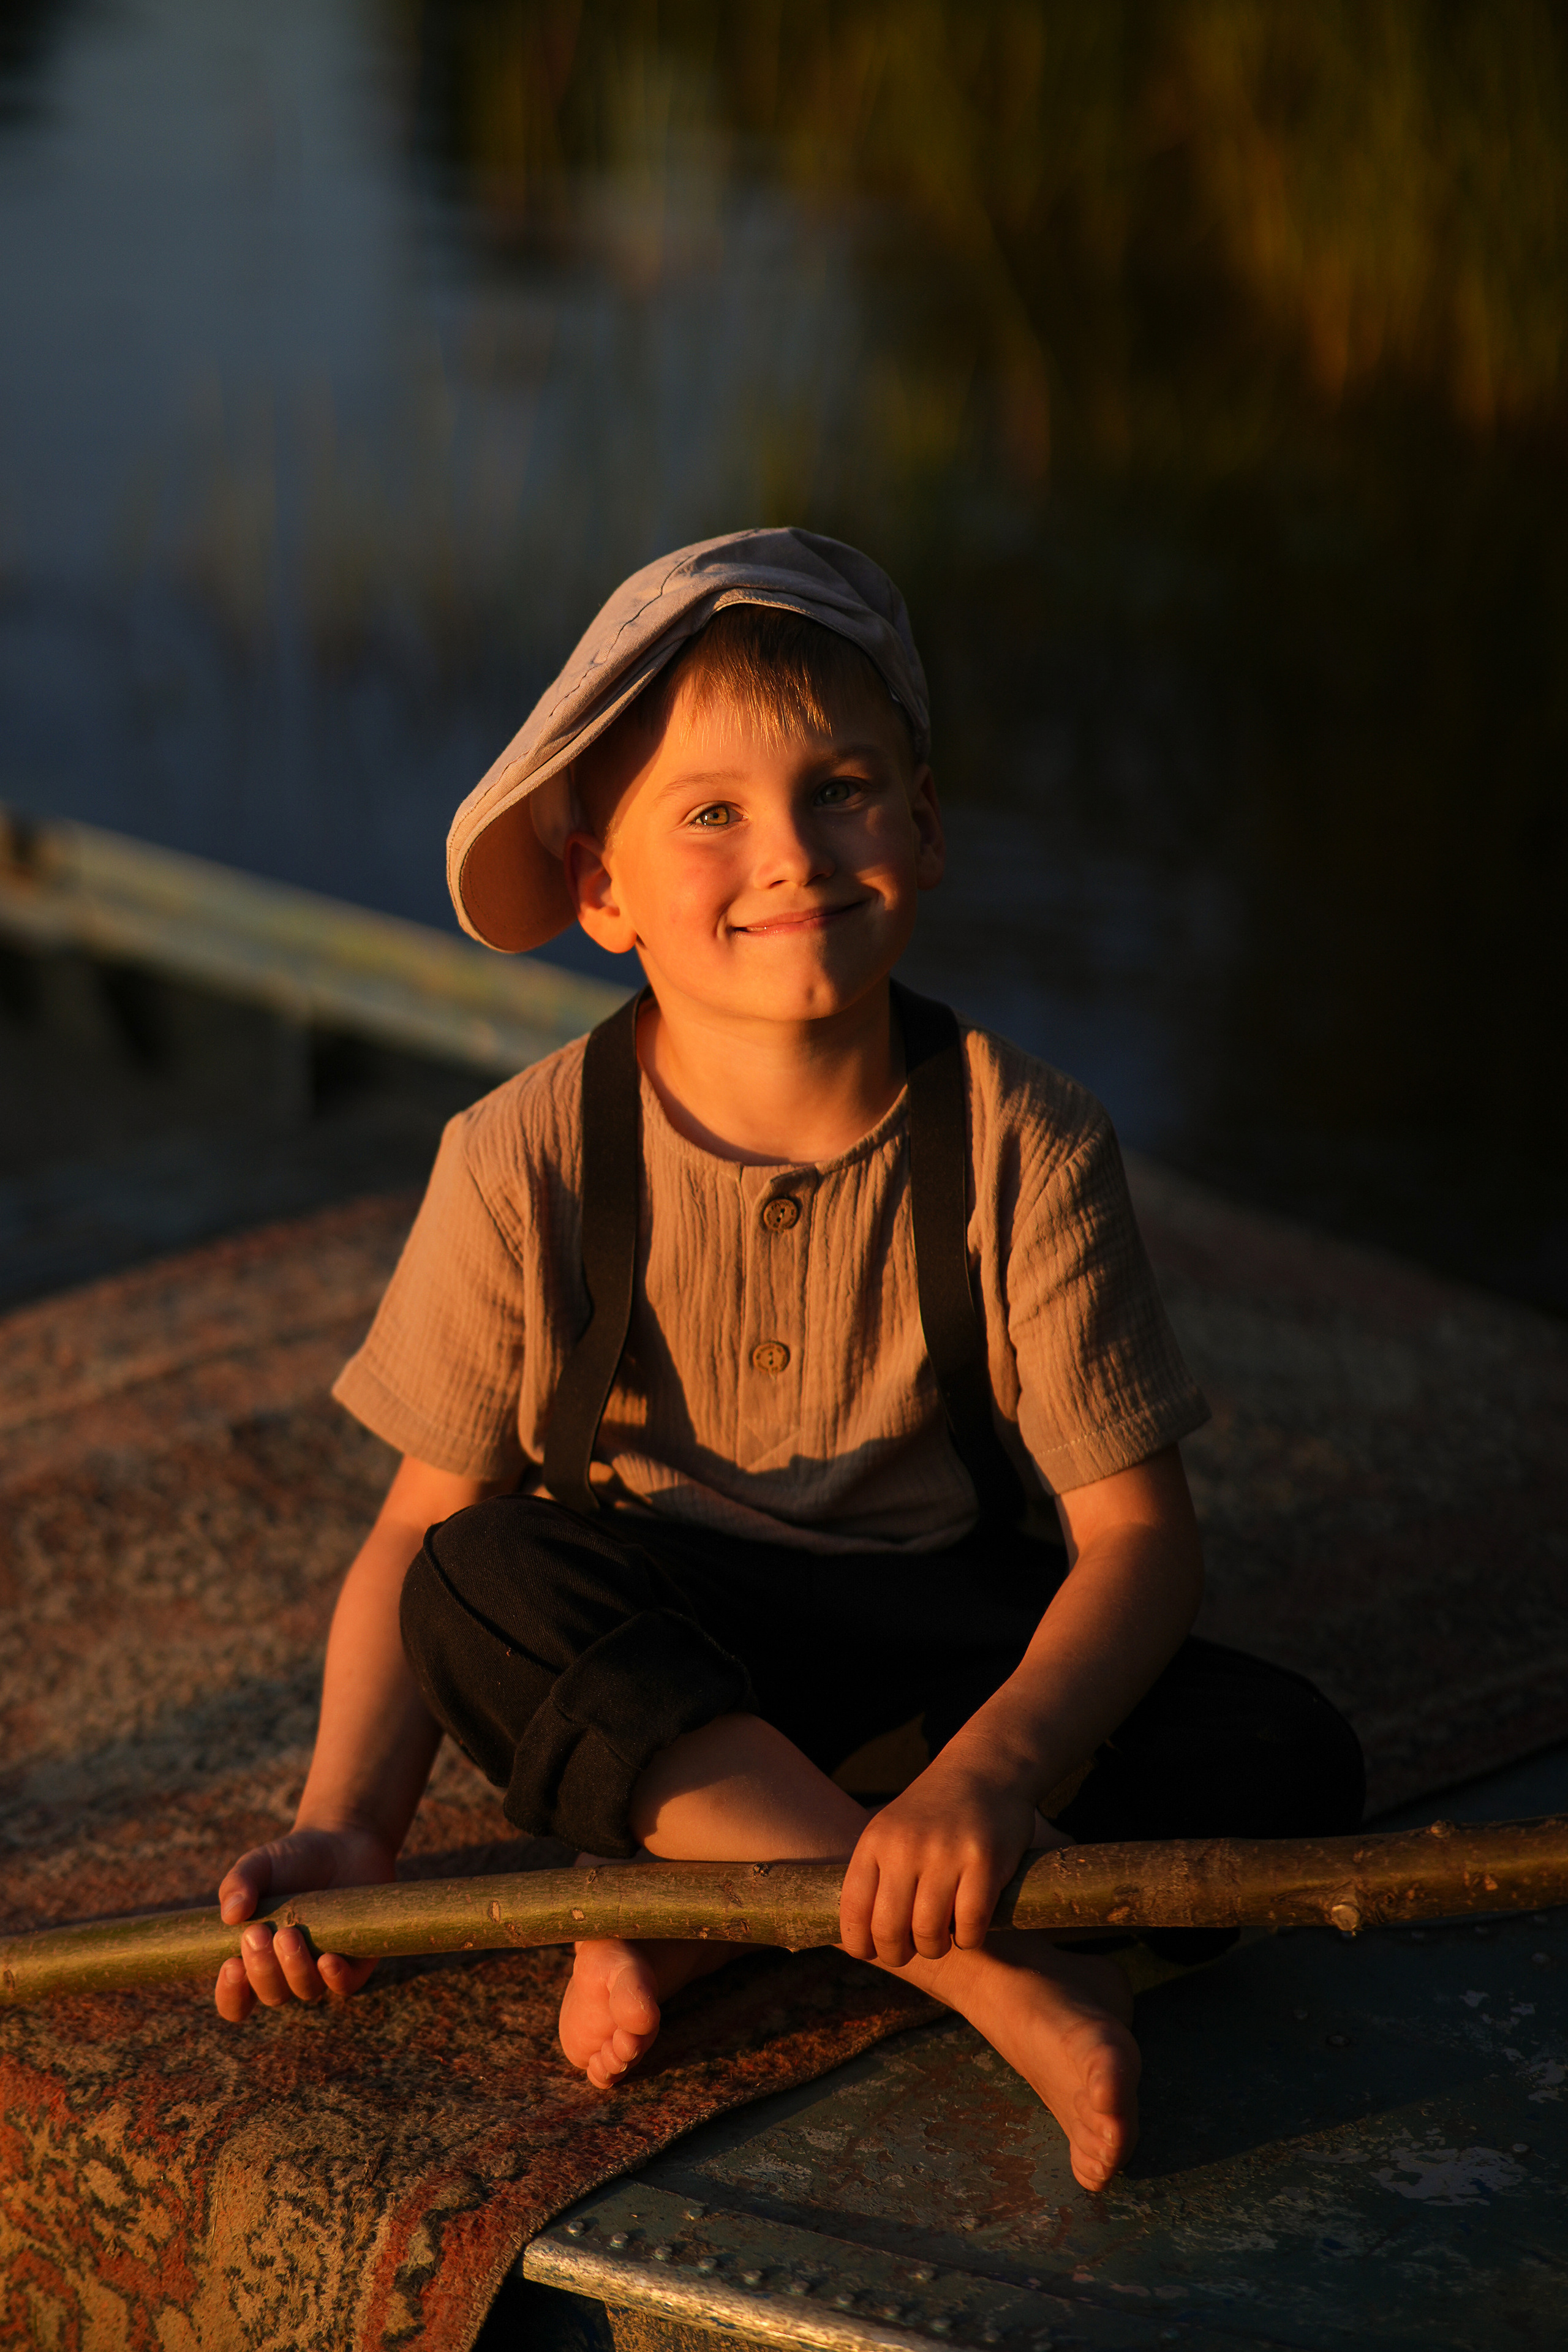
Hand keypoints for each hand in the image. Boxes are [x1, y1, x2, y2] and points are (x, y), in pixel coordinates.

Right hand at [214, 1824, 395, 2022]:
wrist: (342, 1840)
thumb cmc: (291, 1859)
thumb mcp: (257, 1865)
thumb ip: (237, 1884)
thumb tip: (229, 1916)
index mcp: (256, 1958)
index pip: (236, 1999)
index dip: (231, 1994)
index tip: (231, 1965)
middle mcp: (288, 1970)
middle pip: (272, 1994)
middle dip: (262, 1969)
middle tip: (258, 1933)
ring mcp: (322, 1967)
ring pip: (306, 1990)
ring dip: (294, 1969)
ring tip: (288, 1934)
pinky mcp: (357, 1958)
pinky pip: (346, 1984)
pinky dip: (335, 1977)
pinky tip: (327, 1959)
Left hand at [837, 1749, 1042, 1967]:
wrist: (984, 1768)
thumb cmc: (933, 1811)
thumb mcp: (891, 1830)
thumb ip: (874, 1873)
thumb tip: (853, 1936)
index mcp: (876, 1841)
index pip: (854, 1911)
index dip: (861, 1944)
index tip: (872, 1952)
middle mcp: (906, 1847)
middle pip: (889, 1930)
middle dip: (898, 1954)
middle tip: (910, 1950)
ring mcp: (946, 1853)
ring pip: (929, 1933)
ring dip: (934, 1948)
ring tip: (940, 1940)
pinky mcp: (985, 1861)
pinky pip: (970, 1925)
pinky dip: (968, 1939)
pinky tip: (968, 1929)